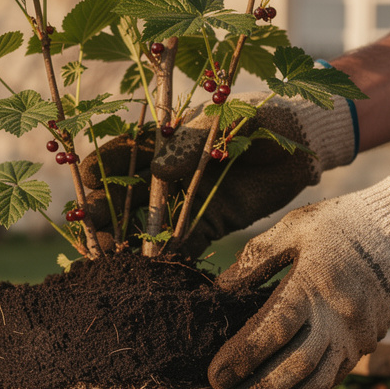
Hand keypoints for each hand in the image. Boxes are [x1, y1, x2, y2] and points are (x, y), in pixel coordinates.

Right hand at [77, 92, 355, 254]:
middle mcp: (168, 175)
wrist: (302, 145)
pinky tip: (151, 270)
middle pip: (125, 195)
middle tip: (89, 229)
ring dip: (127, 240)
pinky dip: (167, 256)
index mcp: (164, 141)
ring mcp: (186, 202)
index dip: (100, 169)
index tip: (87, 181)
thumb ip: (194, 142)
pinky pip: (183, 243)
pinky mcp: (210, 224)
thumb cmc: (262, 118)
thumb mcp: (228, 119)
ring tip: (109, 257)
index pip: (120, 154)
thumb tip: (160, 168)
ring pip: (147, 223)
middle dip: (103, 213)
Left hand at [209, 162, 389, 388]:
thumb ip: (256, 258)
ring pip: (317, 385)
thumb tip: (219, 290)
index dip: (244, 357)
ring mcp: (354, 336)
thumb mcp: (295, 227)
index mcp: (315, 283)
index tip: (215, 378)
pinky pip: (331, 382)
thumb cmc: (341, 226)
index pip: (275, 329)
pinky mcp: (363, 348)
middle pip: (295, 367)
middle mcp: (338, 316)